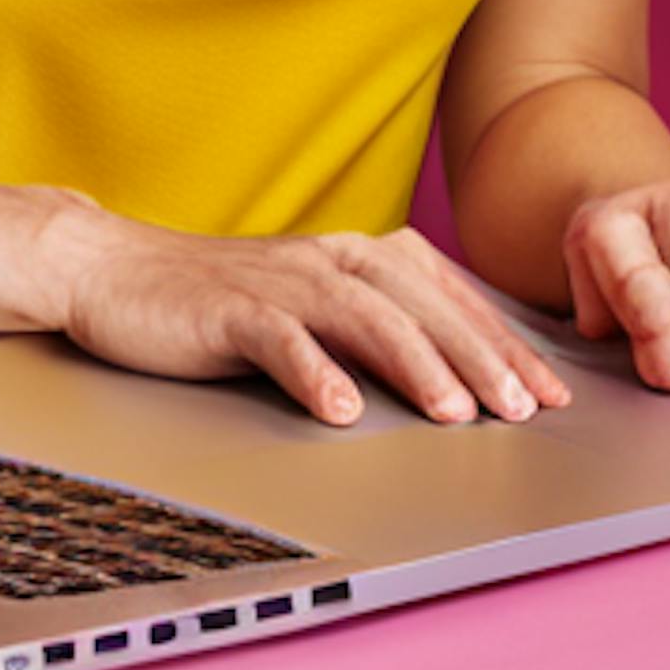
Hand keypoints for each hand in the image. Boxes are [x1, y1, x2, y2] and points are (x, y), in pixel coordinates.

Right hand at [46, 208, 576, 428]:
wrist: (117, 271)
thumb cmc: (226, 300)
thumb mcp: (316, 307)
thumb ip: (379, 328)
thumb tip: (459, 373)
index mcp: (363, 257)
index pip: (453, 299)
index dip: (506, 343)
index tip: (553, 390)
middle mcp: (334, 259)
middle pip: (426, 305)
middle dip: (483, 357)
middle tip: (527, 408)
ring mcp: (283, 282)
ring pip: (367, 317)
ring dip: (417, 363)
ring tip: (456, 412)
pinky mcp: (230, 309)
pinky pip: (281, 339)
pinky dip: (315, 373)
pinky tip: (342, 413)